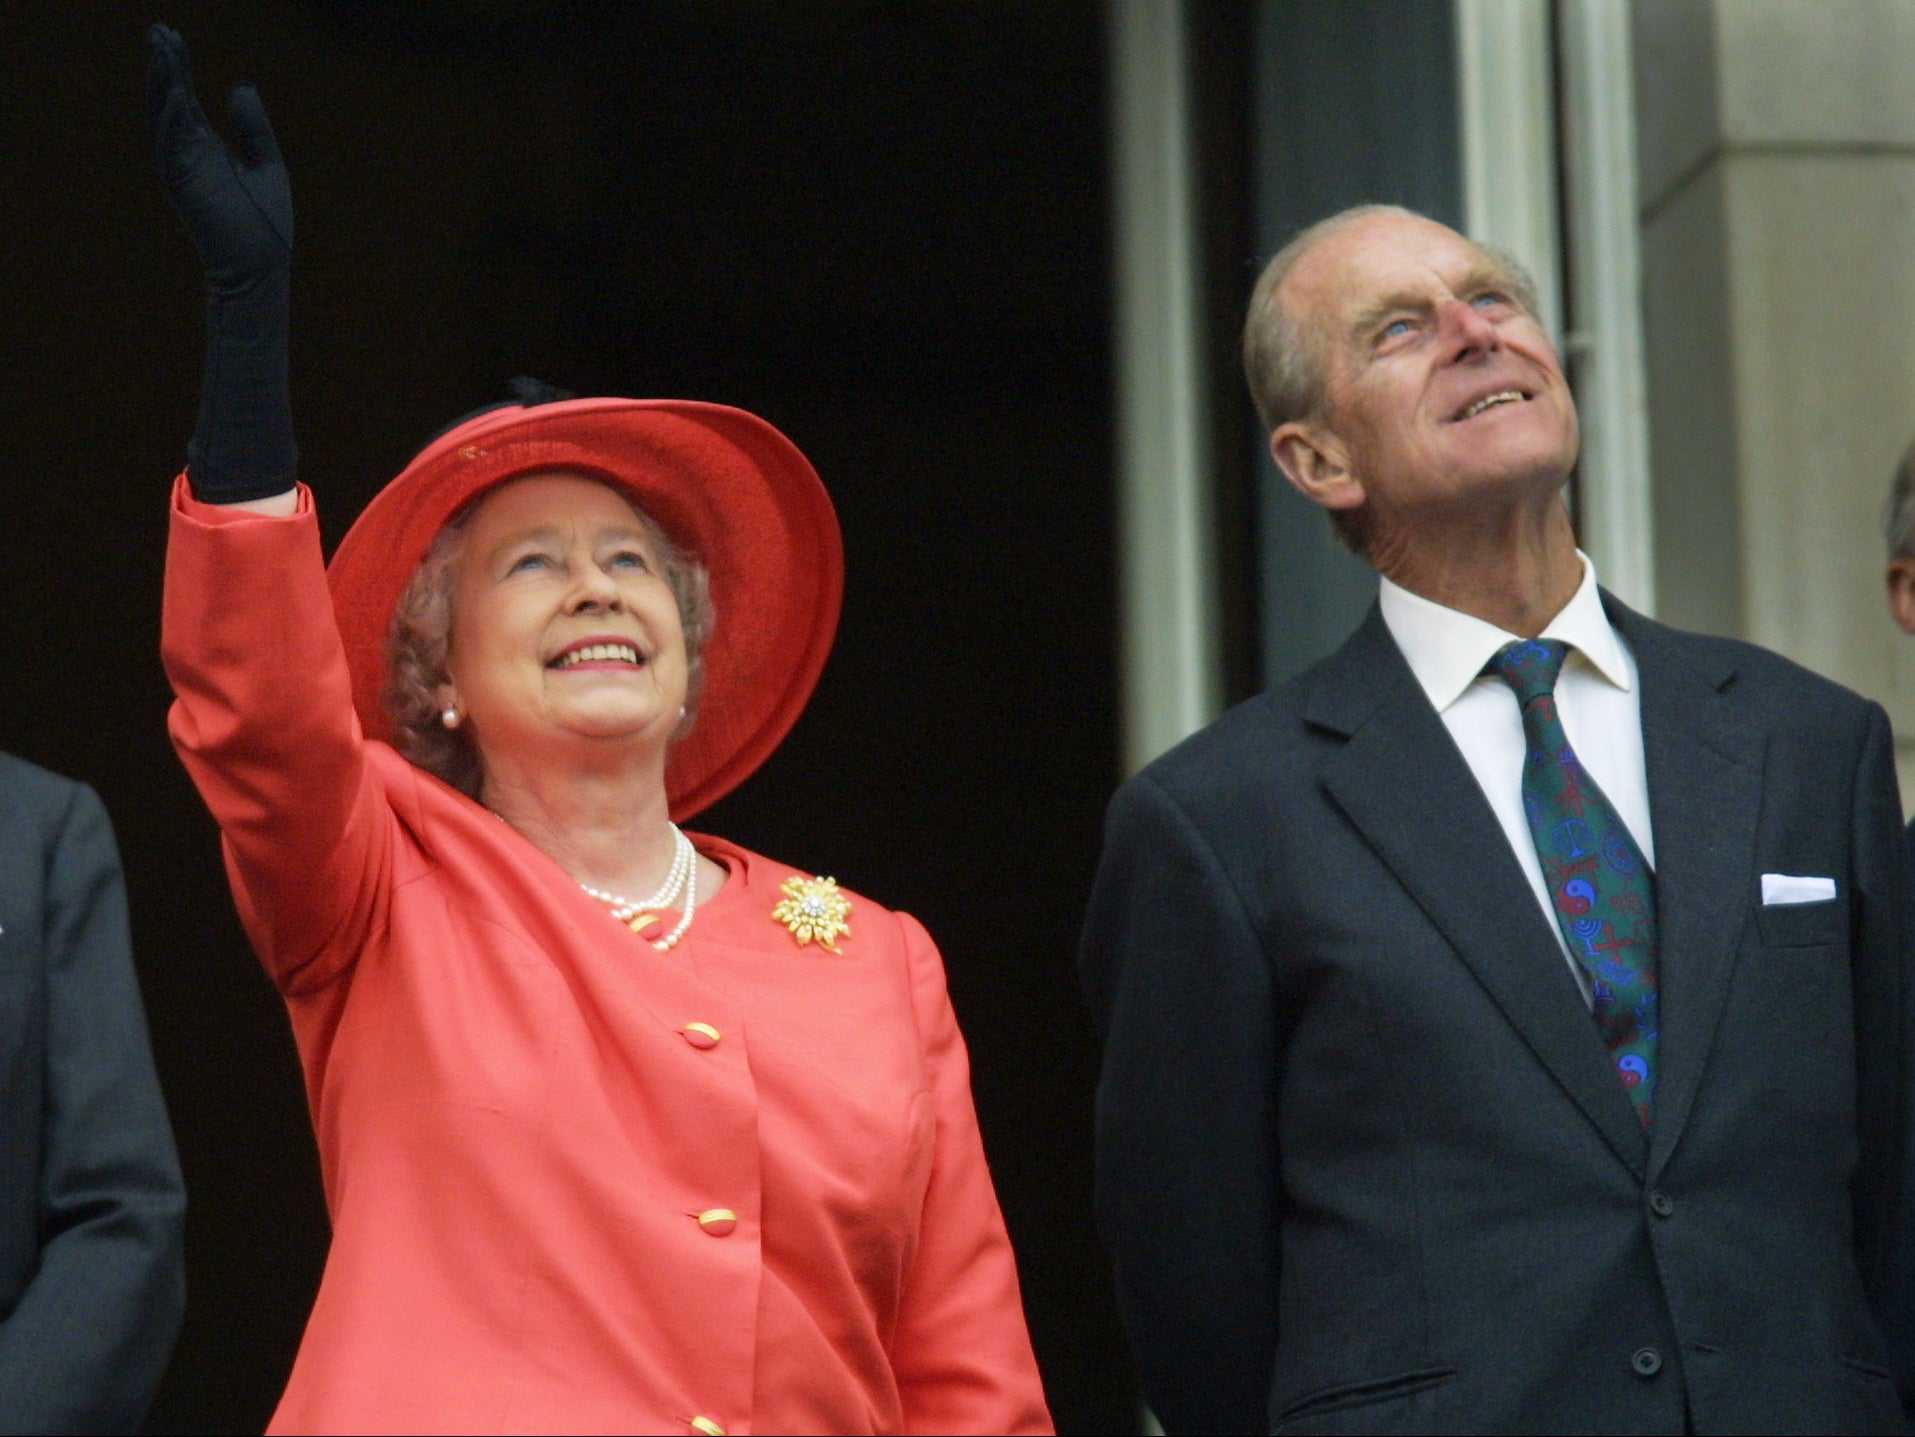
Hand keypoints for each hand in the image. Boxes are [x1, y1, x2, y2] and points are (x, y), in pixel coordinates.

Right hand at [147, 24, 291, 295]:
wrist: (260, 267)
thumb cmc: (264, 222)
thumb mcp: (266, 164)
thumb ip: (253, 127)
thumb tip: (241, 86)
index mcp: (209, 149)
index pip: (188, 101)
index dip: (179, 69)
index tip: (171, 36)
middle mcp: (191, 155)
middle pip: (171, 102)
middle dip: (165, 67)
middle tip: (158, 31)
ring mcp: (185, 169)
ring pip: (165, 119)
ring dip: (162, 85)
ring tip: (162, 50)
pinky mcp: (185, 185)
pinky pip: (171, 147)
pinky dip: (173, 120)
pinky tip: (178, 92)